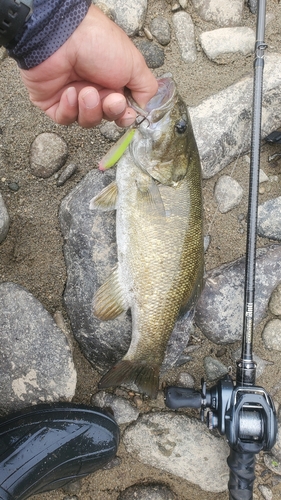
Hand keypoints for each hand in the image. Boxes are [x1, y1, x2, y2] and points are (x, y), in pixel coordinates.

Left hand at [19, 5, 157, 127]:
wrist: (63, 36)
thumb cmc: (99, 43)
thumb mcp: (134, 63)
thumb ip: (145, 88)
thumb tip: (143, 107)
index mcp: (113, 81)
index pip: (121, 111)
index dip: (124, 116)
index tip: (126, 113)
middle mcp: (94, 89)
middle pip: (106, 117)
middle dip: (109, 111)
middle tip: (109, 99)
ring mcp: (72, 96)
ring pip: (86, 121)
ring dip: (90, 109)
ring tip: (86, 91)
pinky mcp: (52, 102)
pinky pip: (65, 118)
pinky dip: (69, 109)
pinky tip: (69, 92)